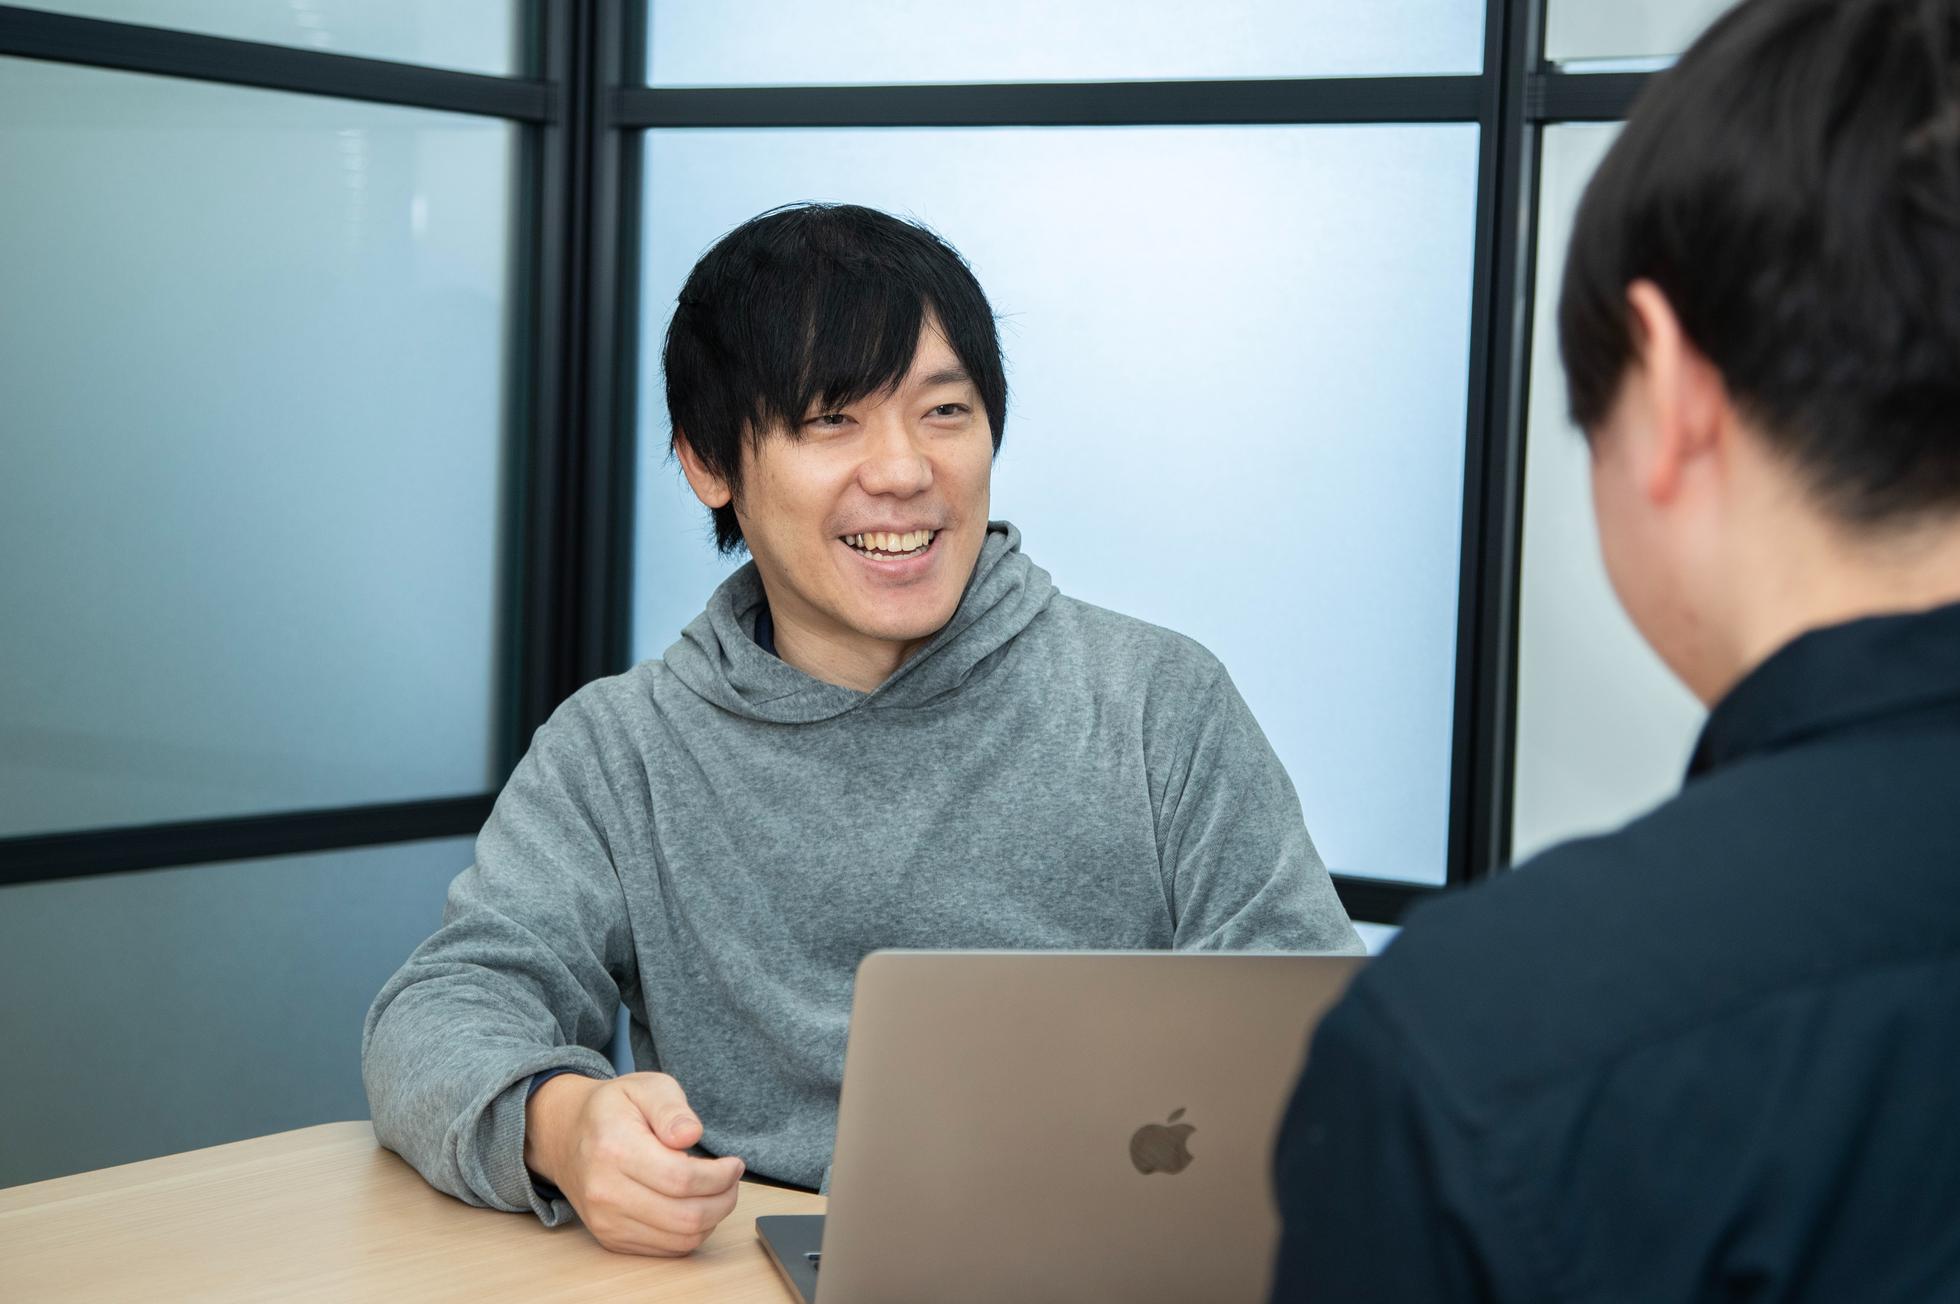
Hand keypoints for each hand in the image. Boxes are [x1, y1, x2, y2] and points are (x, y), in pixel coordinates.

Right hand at [523, 1071, 745, 1255]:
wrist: (565, 1136)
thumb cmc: (612, 1109)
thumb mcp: (645, 1087)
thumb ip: (671, 1109)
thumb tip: (691, 1135)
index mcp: (614, 1148)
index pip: (681, 1178)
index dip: (720, 1176)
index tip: (735, 1163)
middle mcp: (605, 1191)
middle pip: (685, 1216)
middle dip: (724, 1199)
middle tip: (732, 1179)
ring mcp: (605, 1221)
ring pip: (680, 1238)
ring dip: (712, 1218)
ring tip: (718, 1191)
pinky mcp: (610, 1239)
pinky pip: (666, 1249)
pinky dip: (691, 1232)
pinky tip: (694, 1205)